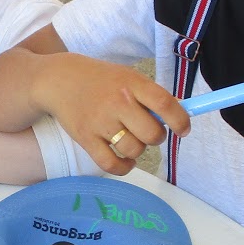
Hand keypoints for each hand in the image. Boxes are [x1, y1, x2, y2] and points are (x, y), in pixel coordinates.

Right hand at [33, 54, 186, 175]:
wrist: (59, 80)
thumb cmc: (100, 80)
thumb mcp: (127, 77)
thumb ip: (150, 96)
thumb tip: (177, 119)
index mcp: (132, 83)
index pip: (165, 104)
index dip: (180, 121)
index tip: (183, 130)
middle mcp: (118, 102)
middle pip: (152, 134)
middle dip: (157, 137)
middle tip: (150, 132)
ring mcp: (100, 122)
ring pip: (134, 150)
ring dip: (139, 150)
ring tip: (131, 140)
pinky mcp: (85, 138)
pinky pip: (111, 164)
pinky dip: (124, 167)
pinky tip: (126, 161)